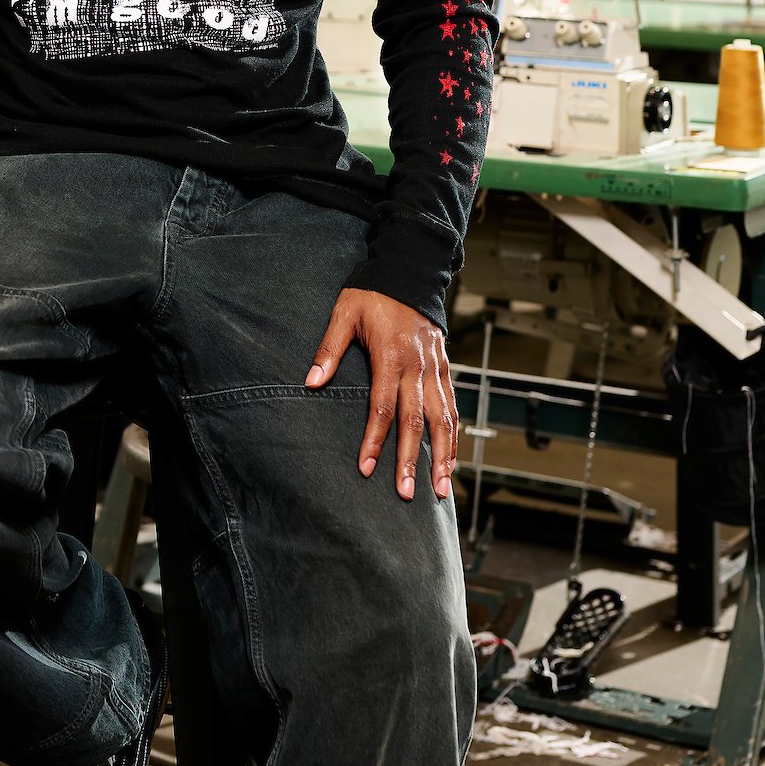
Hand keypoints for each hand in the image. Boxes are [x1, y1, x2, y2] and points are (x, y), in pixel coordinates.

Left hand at [305, 288, 457, 501]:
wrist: (409, 272)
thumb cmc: (372, 294)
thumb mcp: (343, 314)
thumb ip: (328, 350)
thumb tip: (310, 382)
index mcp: (392, 357)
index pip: (383, 408)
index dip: (375, 440)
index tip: (368, 468)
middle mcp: (418, 368)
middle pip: (416, 421)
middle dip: (412, 460)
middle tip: (409, 493)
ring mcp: (436, 369)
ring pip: (443, 419)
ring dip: (443, 455)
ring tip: (440, 488)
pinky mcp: (445, 368)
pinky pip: (453, 407)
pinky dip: (454, 435)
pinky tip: (451, 459)